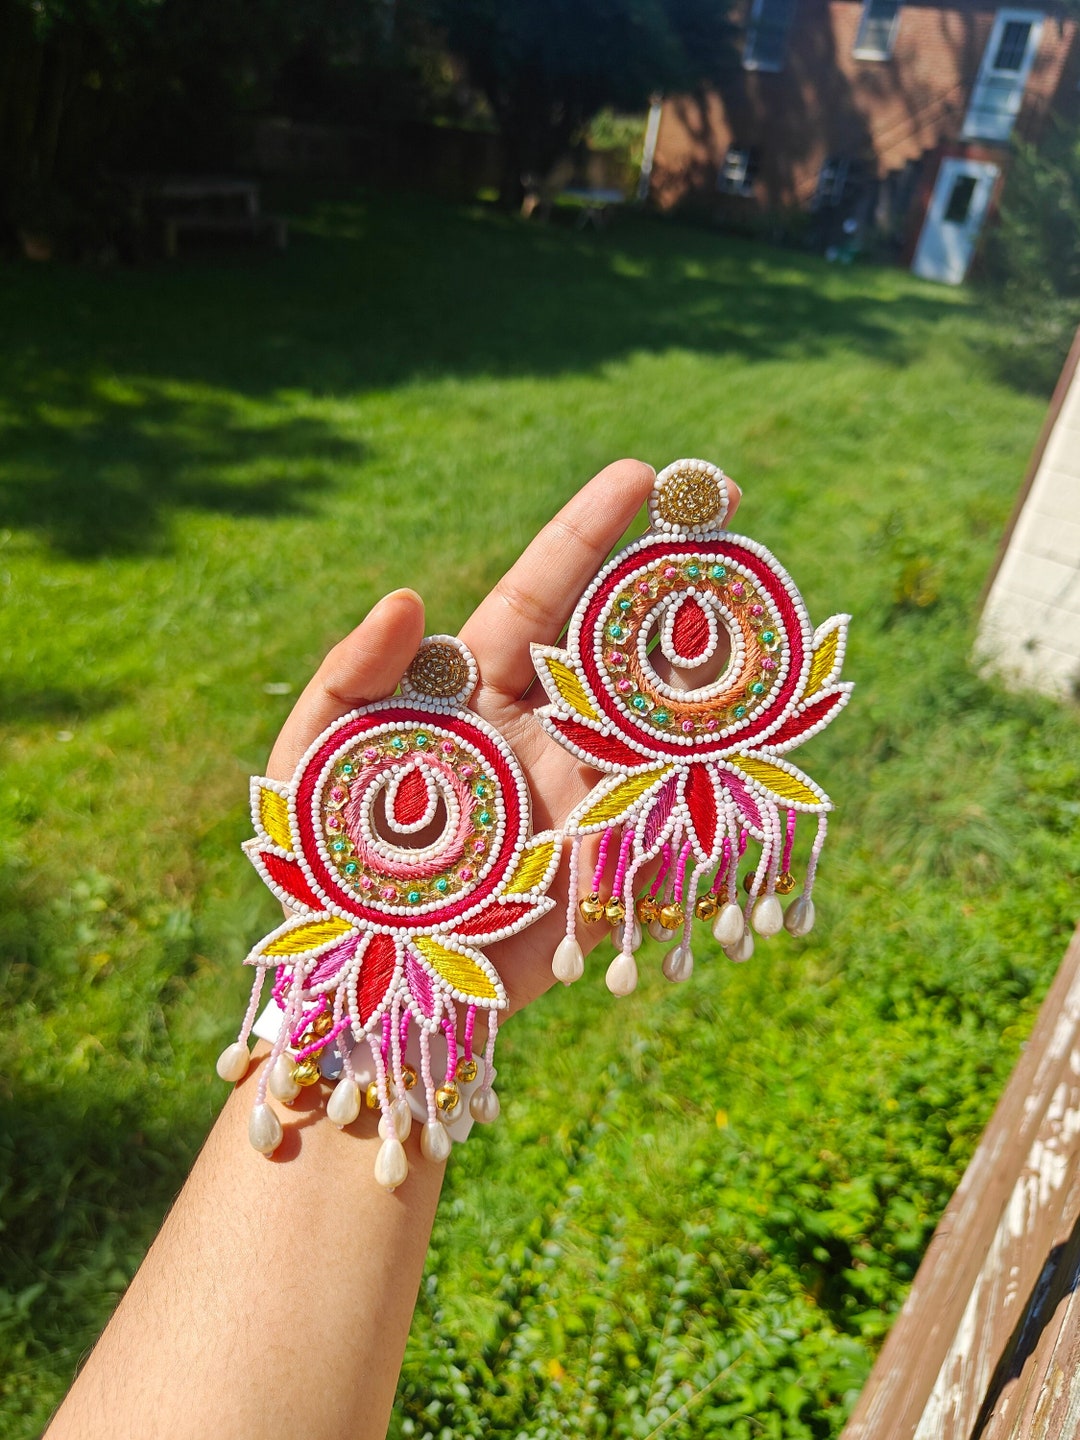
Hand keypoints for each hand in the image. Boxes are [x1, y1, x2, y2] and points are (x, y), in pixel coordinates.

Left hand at [266, 458, 741, 1013]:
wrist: (370, 989)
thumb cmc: (324, 868)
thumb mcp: (308, 764)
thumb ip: (348, 678)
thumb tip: (408, 597)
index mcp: (472, 690)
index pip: (540, 596)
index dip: (588, 537)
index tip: (642, 478)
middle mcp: (540, 729)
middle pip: (617, 637)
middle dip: (674, 573)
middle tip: (730, 507)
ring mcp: (583, 792)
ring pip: (660, 710)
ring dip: (712, 654)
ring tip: (766, 600)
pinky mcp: (612, 864)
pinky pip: (672, 808)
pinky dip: (722, 768)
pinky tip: (770, 722)